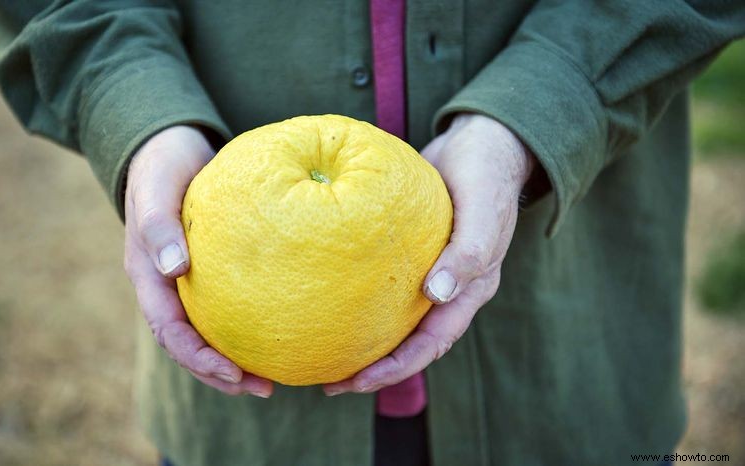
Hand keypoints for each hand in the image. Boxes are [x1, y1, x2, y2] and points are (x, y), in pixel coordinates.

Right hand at [124, 125, 273, 397]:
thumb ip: (159, 225)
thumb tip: (175, 269)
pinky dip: (249, 327)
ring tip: (272, 379)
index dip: (197, 358)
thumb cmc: (162, 165)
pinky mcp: (212, 272)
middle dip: (221, 374)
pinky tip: (280, 334)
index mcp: (148, 276)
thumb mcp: (157, 187)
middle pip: (190, 345)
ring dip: (235, 360)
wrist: (171, 146)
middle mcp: (167, 287)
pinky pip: (230, 307)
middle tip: (263, 389)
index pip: (169, 331)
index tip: (232, 373)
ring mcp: (188, 282)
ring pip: (210, 332)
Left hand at [324, 114, 534, 394]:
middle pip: (408, 343)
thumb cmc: (486, 175)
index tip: (358, 382)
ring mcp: (428, 272)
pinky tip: (327, 298)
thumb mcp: (484, 210)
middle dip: (373, 369)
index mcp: (469, 291)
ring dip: (364, 341)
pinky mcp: (408, 253)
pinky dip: (360, 299)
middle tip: (330, 383)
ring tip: (324, 354)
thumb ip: (468, 252)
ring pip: (393, 319)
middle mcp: (447, 289)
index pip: (431, 344)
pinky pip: (382, 284)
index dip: (397, 368)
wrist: (482, 142)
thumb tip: (436, 295)